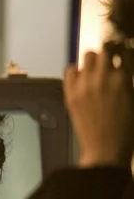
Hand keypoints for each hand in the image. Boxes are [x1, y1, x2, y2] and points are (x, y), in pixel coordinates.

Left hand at [64, 50, 133, 168]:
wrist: (106, 148)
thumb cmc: (126, 128)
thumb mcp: (133, 99)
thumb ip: (127, 80)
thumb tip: (123, 65)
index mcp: (124, 80)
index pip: (124, 51)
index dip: (123, 51)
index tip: (122, 54)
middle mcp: (104, 78)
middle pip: (104, 50)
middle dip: (108, 54)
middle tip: (108, 63)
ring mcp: (85, 85)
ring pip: (87, 57)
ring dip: (93, 61)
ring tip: (95, 71)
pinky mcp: (70, 94)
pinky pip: (70, 70)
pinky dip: (76, 71)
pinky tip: (82, 79)